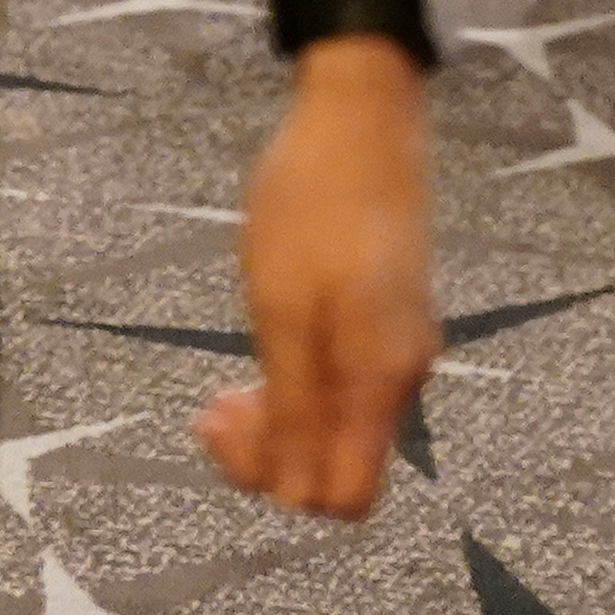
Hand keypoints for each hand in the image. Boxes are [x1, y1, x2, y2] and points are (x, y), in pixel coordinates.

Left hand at [199, 42, 435, 519]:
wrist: (359, 117)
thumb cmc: (313, 205)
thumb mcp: (282, 309)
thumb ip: (293, 407)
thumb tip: (295, 496)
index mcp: (379, 379)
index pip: (346, 497)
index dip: (281, 487)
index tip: (232, 426)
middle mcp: (401, 377)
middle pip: (338, 468)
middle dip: (267, 455)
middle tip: (214, 405)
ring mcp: (397, 349)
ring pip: (337, 429)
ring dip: (278, 420)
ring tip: (227, 386)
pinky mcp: (386, 322)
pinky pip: (343, 390)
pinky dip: (299, 386)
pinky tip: (265, 349)